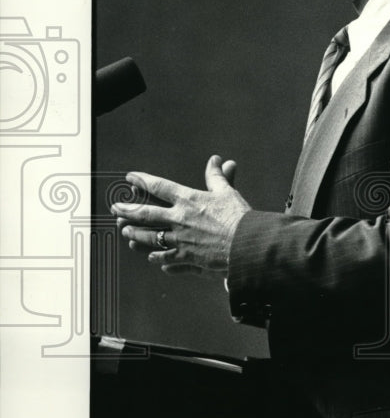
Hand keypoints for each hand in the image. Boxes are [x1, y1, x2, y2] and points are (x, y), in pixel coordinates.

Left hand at [113, 155, 250, 274]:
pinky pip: (166, 258)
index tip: (130, 177)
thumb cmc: (239, 217)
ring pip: (150, 237)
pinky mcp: (186, 257)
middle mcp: (179, 219)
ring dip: (136, 234)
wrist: (247, 245)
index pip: (158, 187)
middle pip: (145, 213)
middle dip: (127, 210)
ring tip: (126, 231)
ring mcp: (180, 239)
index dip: (142, 181)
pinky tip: (152, 257)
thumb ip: (217, 176)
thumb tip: (215, 160)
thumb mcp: (227, 192)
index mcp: (188, 199)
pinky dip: (158, 257)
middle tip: (115, 208)